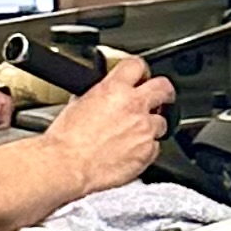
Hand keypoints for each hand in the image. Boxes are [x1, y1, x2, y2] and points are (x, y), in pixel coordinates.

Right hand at [37, 54, 174, 198]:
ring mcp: (144, 129)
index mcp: (114, 89)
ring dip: (153, 126)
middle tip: (160, 98)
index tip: (141, 76)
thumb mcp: (77, 103)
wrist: (68, 164)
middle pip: (163, 88)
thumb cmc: (67, 139)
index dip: (141, 70)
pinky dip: (147, 148)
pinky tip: (132, 151)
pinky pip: (155, 147)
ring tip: (137, 133)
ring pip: (162, 122)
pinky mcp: (147, 152)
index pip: (137, 65)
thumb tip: (100, 95)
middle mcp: (133, 106)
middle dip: (163, 93)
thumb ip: (97, 95)